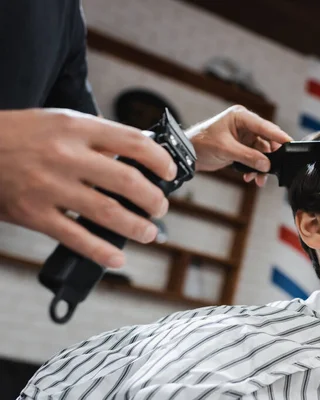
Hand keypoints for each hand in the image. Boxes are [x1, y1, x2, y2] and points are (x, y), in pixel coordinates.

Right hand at [0, 109, 177, 267]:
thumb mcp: (59, 121)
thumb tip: (137, 154)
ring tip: (150, 233)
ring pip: (107, 212)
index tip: (170, 173)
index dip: (159, 160)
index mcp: (76, 128)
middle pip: (127, 181)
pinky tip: (117, 258)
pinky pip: (75, 237)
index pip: (133, 142)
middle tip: (160, 208)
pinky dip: (101, 251)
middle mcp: (66, 156)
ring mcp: (49, 186)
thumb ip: (96, 137)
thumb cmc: (19, 134)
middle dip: (153, 199)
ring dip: (137, 227)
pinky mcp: (34, 214)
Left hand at [186, 105, 291, 186]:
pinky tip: (250, 177)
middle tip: (274, 169)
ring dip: (261, 166)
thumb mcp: (226, 149)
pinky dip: (254, 168)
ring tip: (259, 178)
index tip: (290, 144)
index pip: (265, 126)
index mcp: (240, 117)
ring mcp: (243, 137)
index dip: (278, 136)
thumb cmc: (200, 143)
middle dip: (270, 157)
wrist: (187, 154)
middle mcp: (244, 125)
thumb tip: (266, 164)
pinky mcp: (241, 148)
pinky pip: (254, 158)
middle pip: (266, 140)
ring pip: (261, 152)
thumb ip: (248, 156)